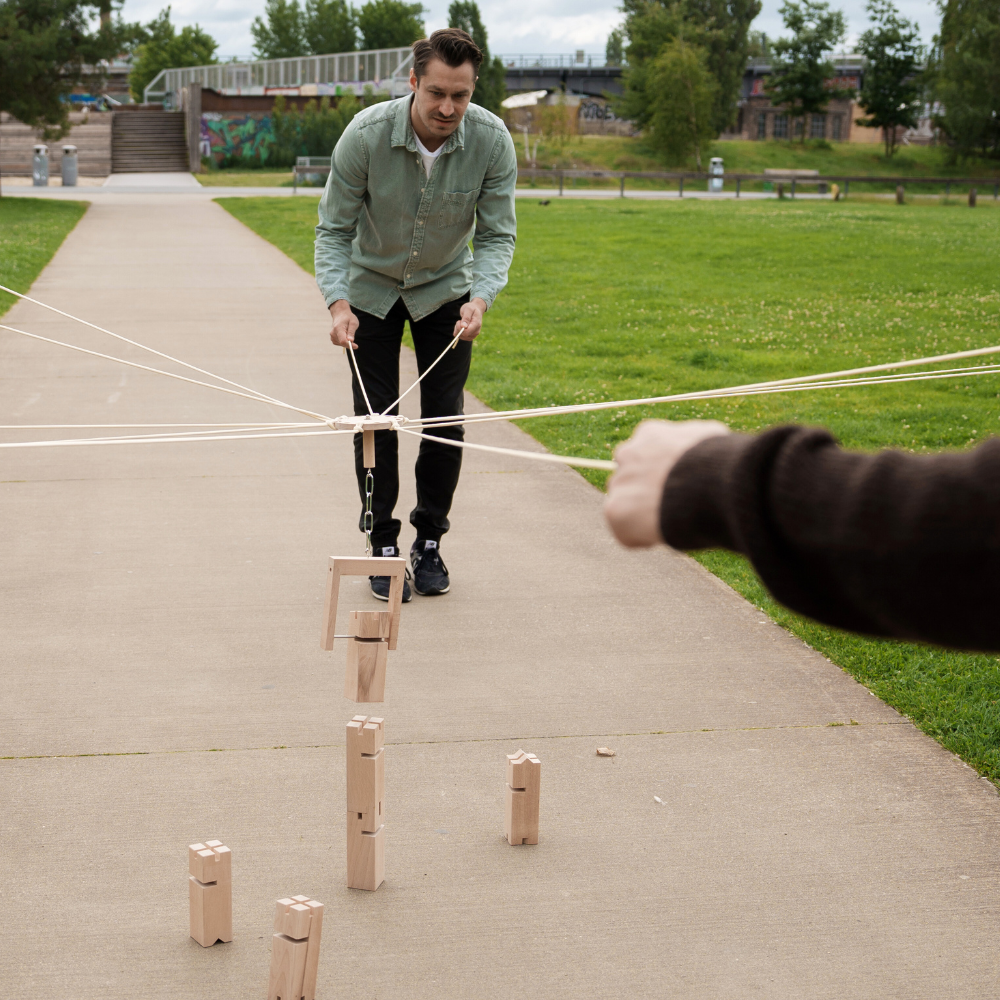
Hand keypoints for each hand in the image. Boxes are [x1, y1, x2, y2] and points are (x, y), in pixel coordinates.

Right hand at [329, 299, 358, 348]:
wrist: (340, 314)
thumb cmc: (348, 318)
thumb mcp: (353, 322)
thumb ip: (351, 332)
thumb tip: (350, 340)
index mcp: (338, 328)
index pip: (343, 340)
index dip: (350, 345)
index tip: (356, 346)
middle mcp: (333, 333)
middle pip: (342, 343)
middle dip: (349, 343)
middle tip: (353, 336)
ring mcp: (332, 336)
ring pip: (341, 344)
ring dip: (347, 342)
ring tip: (348, 332)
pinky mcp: (333, 338)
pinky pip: (340, 343)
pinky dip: (344, 341)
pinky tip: (345, 335)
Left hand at [453, 297, 486, 340]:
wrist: (476, 309)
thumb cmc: (471, 308)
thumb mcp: (468, 309)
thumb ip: (466, 318)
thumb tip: (463, 327)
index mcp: (476, 325)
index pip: (467, 332)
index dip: (460, 328)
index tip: (459, 321)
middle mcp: (476, 332)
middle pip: (464, 335)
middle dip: (458, 328)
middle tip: (460, 320)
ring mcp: (473, 335)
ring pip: (461, 337)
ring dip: (458, 330)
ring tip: (461, 322)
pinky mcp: (470, 336)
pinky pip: (461, 337)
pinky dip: (458, 332)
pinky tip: (460, 326)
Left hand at [604, 419, 729, 546]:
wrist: (707, 484)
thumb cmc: (719, 463)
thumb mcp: (712, 441)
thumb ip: (697, 445)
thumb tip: (705, 452)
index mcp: (650, 434)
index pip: (646, 454)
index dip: (661, 474)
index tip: (676, 486)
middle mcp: (628, 453)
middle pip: (629, 477)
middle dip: (644, 491)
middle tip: (670, 507)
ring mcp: (619, 481)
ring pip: (624, 502)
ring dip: (642, 514)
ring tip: (671, 522)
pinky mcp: (615, 510)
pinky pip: (625, 531)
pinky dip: (641, 538)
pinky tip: (663, 535)